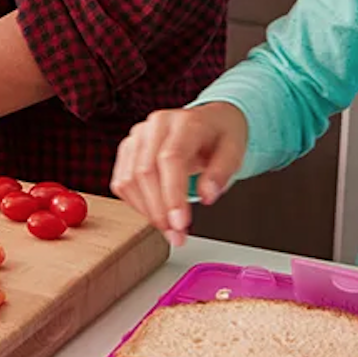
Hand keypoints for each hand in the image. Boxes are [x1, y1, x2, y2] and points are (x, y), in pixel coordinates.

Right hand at [110, 102, 247, 248]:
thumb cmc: (220, 137)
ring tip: (168, 229)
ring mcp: (138, 136)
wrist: (209, 122)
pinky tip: (155, 212)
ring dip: (146, 211)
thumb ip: (222, 173)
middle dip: (159, 210)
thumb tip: (208, 196)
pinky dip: (136, 203)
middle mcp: (156, 125)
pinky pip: (122, 182)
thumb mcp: (235, 151)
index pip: (170, 158)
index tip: (180, 223)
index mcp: (184, 122)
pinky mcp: (128, 149)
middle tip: (176, 235)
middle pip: (145, 171)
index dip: (172, 194)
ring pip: (129, 179)